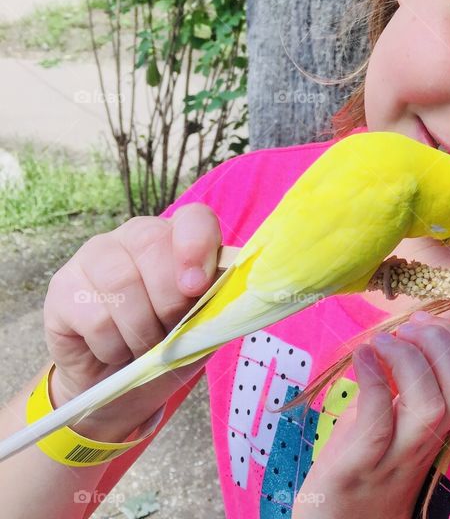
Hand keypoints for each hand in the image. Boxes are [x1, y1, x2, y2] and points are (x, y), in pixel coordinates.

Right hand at [42, 203, 221, 435]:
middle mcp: (135, 235)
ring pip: (121, 283)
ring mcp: (93, 256)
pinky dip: (114, 346)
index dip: (196, 246)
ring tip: (145, 346)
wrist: (120, 385)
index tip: (197, 287)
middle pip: (153, 245)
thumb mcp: (203, 326)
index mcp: (179, 238)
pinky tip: (116, 350)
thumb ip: (217, 302)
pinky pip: (95, 316)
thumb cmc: (169, 346)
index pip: (193, 218)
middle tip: (172, 331)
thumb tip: (231, 292)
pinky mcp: (62, 287)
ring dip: (142, 330)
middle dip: (170, 300)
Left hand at [293, 313, 449, 518]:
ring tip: (382, 341)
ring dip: (409, 359)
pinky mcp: (358, 470)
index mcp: (435, 431)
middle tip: (407, 326)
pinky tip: (361, 356)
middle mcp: (424, 445)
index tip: (423, 320)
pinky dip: (374, 380)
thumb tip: (405, 335)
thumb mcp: (386, 423)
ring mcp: (394, 460)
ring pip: (431, 407)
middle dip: (442, 343)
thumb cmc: (357, 470)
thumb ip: (399, 387)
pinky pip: (377, 422)